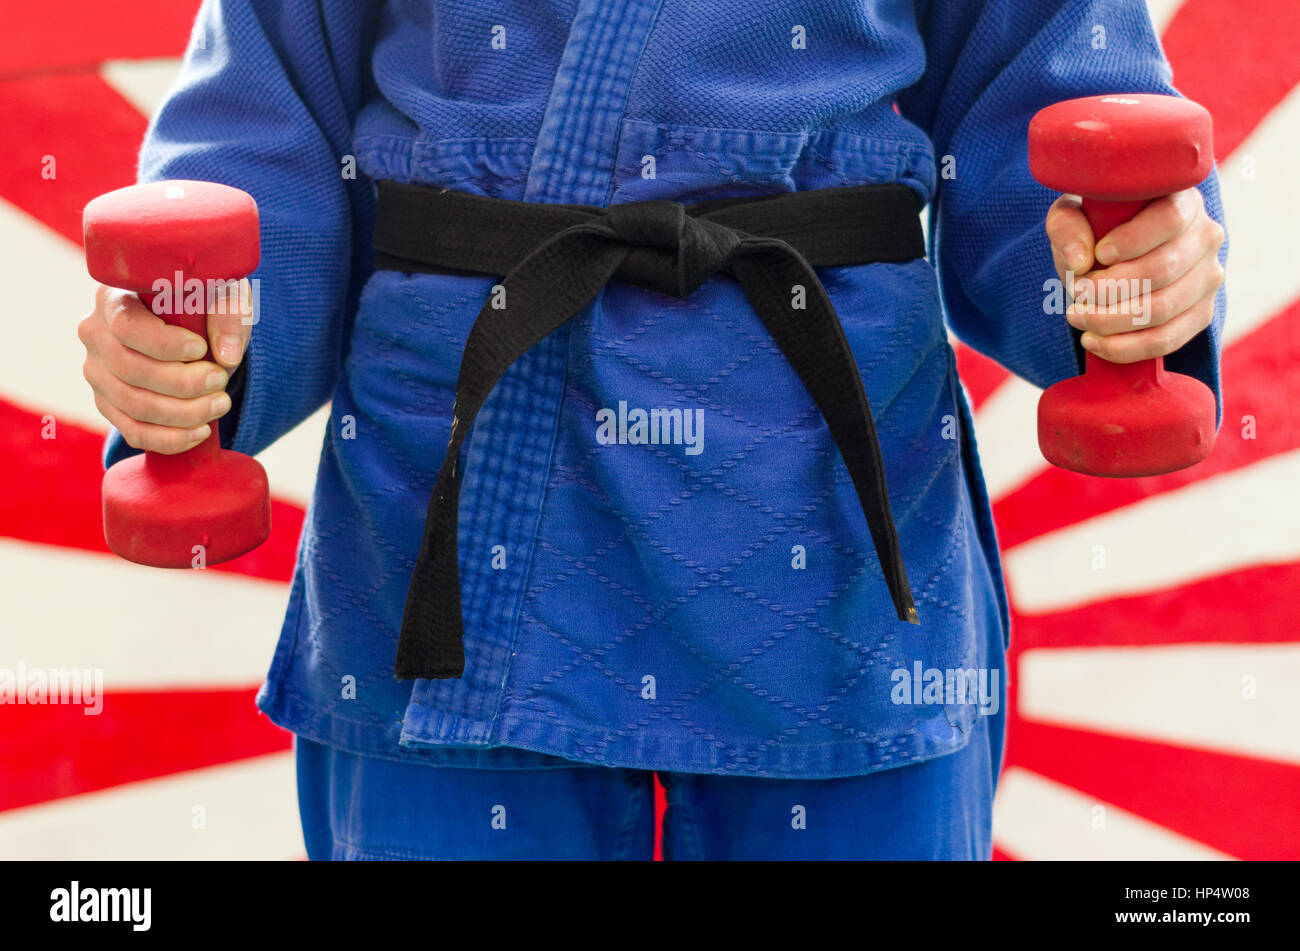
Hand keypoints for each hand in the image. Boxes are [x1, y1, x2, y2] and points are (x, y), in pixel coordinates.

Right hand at [78, 279, 251, 453]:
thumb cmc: (206, 303)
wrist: (196, 328)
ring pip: (133, 405)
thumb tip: (226, 355)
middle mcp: (96, 334)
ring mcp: (98, 372)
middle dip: (184, 384)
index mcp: (116, 297)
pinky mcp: (109, 403)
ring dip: (184, 413)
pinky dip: (170, 438)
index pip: (127, 326)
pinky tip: (201, 431)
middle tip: (221, 381)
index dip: (166, 344)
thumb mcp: (224, 293)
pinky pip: (133, 431)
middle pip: (131, 370)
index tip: (201, 349)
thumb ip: (228, 313)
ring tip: (220, 404)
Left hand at [1045, 188, 1224, 362]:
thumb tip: (1080, 261)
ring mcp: (1208, 279)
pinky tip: (1093, 341)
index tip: (1099, 255)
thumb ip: (1068, 226)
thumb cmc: (1095, 230)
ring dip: (1111, 320)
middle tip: (1077, 292)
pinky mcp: (1201, 314)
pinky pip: (1166, 341)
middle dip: (1111, 288)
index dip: (1131, 241)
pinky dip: (1124, 347)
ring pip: (1162, 310)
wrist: (1111, 258)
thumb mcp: (1072, 216)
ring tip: (1077, 316)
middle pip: (1163, 271)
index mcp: (1182, 202)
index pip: (1169, 219)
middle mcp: (1206, 238)